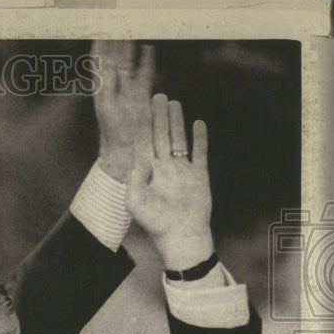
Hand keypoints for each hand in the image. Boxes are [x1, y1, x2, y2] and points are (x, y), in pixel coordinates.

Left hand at [92, 40, 153, 182]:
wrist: (126, 151)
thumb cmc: (113, 133)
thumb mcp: (108, 108)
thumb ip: (108, 87)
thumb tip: (109, 66)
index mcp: (103, 87)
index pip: (99, 61)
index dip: (100, 45)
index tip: (100, 29)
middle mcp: (115, 86)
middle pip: (116, 57)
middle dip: (117, 40)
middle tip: (119, 22)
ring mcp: (130, 89)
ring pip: (131, 62)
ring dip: (131, 47)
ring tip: (133, 29)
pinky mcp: (143, 95)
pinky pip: (146, 73)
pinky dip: (147, 61)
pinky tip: (148, 49)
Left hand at [127, 94, 213, 270]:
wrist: (182, 237)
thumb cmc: (155, 224)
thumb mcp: (135, 203)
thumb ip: (133, 181)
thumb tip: (138, 161)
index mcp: (147, 173)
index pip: (144, 143)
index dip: (143, 126)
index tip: (141, 108)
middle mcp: (164, 168)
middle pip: (160, 136)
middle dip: (158, 116)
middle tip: (157, 96)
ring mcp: (181, 171)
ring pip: (178, 140)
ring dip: (176, 122)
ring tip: (174, 103)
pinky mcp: (199, 176)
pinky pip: (199, 153)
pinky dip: (200, 139)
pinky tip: (198, 124)